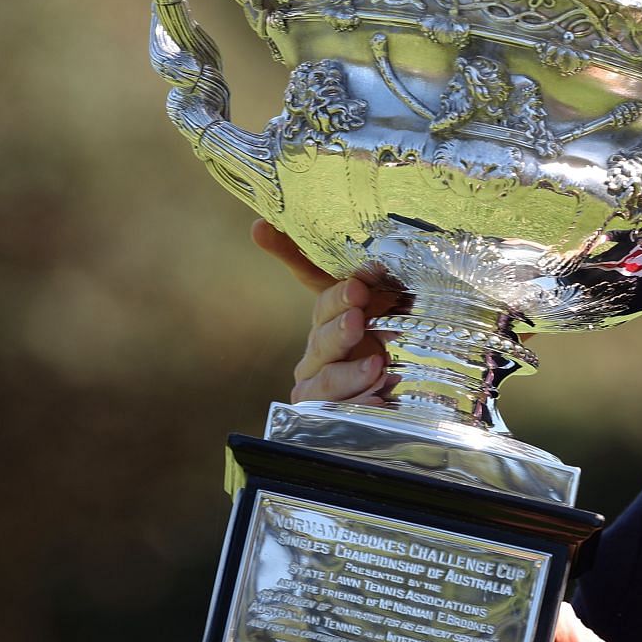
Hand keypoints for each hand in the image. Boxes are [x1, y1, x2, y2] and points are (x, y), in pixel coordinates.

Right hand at [252, 220, 400, 403]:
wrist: (380, 388)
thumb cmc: (371, 337)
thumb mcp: (370, 301)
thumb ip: (335, 266)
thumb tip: (260, 226)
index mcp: (325, 318)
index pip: (323, 300)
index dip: (336, 295)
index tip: (357, 286)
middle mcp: (316, 352)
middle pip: (323, 341)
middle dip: (340, 330)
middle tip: (358, 318)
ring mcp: (317, 385)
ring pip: (328, 380)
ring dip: (351, 373)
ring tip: (377, 366)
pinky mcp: (325, 414)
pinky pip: (341, 411)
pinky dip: (362, 404)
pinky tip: (379, 398)